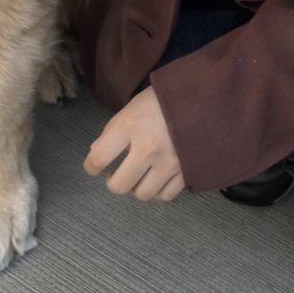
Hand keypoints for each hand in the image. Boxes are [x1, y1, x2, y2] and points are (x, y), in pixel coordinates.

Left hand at [84, 86, 184, 200]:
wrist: (202, 97)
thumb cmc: (162, 99)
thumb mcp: (131, 107)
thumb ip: (112, 130)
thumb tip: (95, 152)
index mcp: (130, 125)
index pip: (99, 158)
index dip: (91, 167)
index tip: (94, 167)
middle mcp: (148, 147)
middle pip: (119, 185)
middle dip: (114, 181)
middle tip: (117, 173)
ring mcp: (169, 162)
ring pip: (142, 194)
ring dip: (137, 186)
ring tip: (140, 173)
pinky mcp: (186, 171)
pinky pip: (165, 195)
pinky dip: (158, 189)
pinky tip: (157, 176)